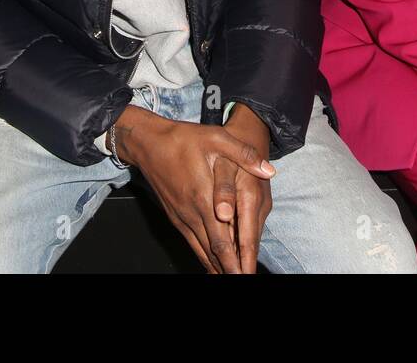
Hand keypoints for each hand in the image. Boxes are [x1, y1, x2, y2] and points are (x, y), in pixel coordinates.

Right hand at [112, 104, 274, 272]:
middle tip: (241, 279)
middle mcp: (193, 212)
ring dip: (216, 266)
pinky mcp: (175, 215)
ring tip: (229, 277)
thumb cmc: (183, 139)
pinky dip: (202, 255)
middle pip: (214, 249)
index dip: (236, 258)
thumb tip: (269, 170)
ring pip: (201, 249)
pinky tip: (210, 262)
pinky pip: (190, 241)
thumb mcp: (216, 138)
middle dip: (229, 268)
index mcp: (205, 197)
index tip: (246, 271)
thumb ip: (243, 155)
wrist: (148, 143)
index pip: (223, 237)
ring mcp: (182, 215)